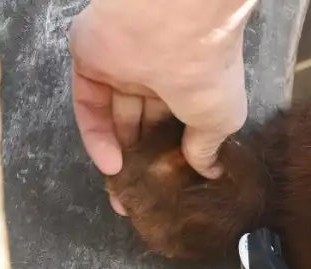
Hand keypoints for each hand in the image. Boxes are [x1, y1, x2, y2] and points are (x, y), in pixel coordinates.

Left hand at [67, 0, 257, 213]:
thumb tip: (209, 172)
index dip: (171, 155)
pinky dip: (96, 136)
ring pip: (116, 116)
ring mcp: (121, 68)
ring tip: (124, 191)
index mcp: (190, 83)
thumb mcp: (221, 121)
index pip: (175, 122)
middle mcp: (157, 75)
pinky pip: (89, 104)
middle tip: (142, 197)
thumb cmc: (209, 77)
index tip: (170, 188)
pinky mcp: (90, 63)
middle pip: (143, 122)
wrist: (175, 31)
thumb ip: (207, 148)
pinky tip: (109, 166)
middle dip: (143, 159)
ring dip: (120, 153)